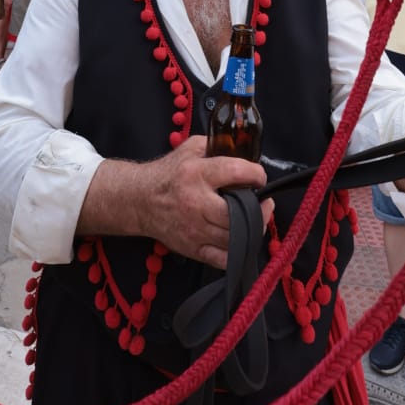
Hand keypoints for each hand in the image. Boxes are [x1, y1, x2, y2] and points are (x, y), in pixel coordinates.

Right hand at [130, 138, 269, 268]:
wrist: (140, 201)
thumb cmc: (169, 173)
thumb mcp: (190, 148)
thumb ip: (216, 145)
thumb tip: (244, 150)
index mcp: (196, 174)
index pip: (235, 172)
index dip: (256, 174)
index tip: (259, 177)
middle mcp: (196, 203)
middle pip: (237, 213)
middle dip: (259, 209)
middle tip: (264, 203)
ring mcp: (194, 230)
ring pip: (234, 237)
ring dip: (253, 229)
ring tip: (256, 219)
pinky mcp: (193, 249)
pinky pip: (223, 259)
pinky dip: (239, 251)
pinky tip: (242, 238)